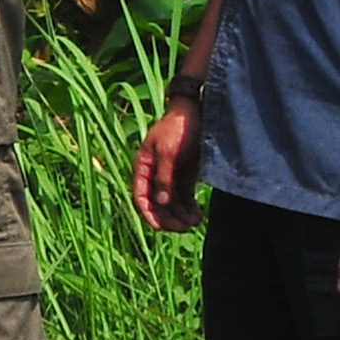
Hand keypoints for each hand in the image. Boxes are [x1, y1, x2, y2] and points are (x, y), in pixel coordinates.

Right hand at [131, 100, 201, 234]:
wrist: (199, 111)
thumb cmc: (180, 127)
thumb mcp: (169, 151)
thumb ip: (164, 176)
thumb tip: (161, 202)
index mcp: (144, 165)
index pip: (141, 195)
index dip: (148, 213)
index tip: (160, 228)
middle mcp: (155, 173)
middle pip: (158, 203)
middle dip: (169, 217)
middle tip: (185, 227)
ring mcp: (171, 175)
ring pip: (172, 203)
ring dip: (182, 215)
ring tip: (197, 221)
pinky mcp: (186, 176)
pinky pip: (185, 198)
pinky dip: (190, 208)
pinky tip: (199, 214)